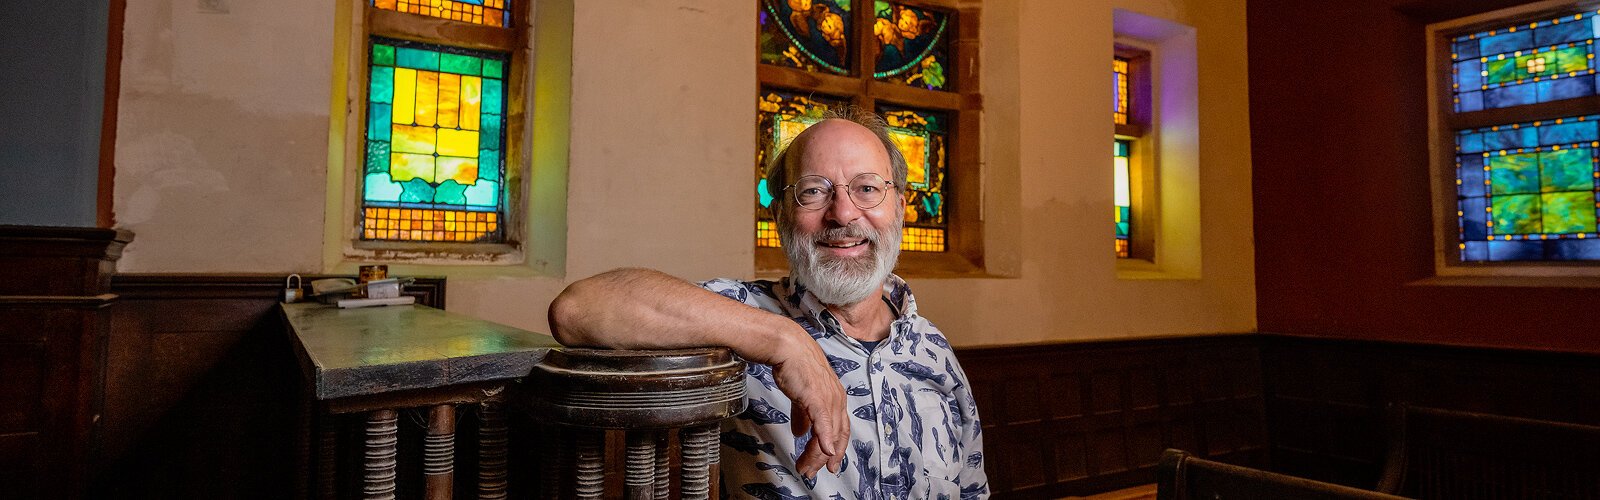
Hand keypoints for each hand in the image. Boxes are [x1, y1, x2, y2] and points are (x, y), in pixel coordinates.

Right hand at [768, 332, 848, 478]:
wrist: (787, 346)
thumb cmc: (794, 364)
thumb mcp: (802, 394)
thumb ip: (803, 415)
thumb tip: (801, 433)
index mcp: (835, 398)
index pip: (840, 430)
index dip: (836, 449)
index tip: (829, 464)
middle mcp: (836, 399)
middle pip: (836, 437)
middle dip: (825, 458)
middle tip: (812, 471)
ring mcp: (828, 398)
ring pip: (828, 434)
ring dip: (818, 455)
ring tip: (807, 467)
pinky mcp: (816, 397)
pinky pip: (823, 422)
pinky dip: (825, 439)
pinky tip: (825, 451)